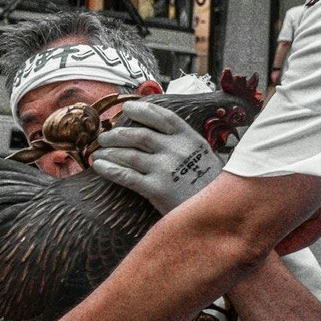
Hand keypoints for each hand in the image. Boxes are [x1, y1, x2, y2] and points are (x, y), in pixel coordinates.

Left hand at [92, 99, 221, 213]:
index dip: (143, 109)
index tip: (127, 107)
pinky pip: (127, 176)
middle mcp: (176, 149)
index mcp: (190, 139)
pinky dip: (110, 169)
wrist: (223, 213)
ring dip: (109, 152)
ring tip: (97, 152)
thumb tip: (165, 138)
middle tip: (104, 137)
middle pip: (139, 135)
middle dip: (117, 134)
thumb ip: (187, 147)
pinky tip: (99, 167)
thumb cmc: (214, 188)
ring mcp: (166, 168)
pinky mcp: (156, 189)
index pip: (163, 117)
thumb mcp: (206, 159)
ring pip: (129, 154)